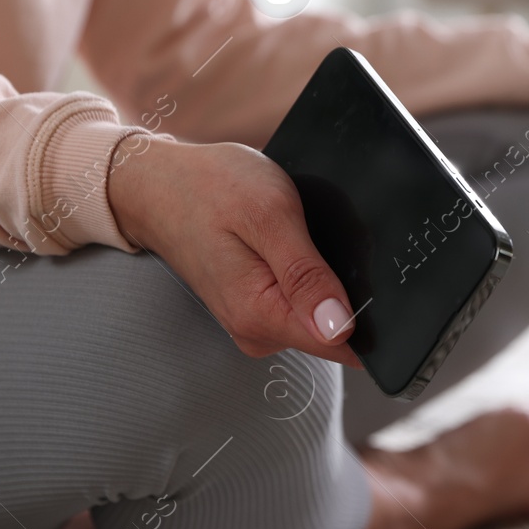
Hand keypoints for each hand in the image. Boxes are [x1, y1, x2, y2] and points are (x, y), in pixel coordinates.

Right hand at [108, 139, 359, 367]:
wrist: (157, 184)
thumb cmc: (208, 188)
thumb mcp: (267, 217)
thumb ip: (305, 275)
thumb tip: (341, 327)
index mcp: (259, 315)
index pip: (342, 344)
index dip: (371, 314)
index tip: (370, 278)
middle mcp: (256, 331)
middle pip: (336, 331)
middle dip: (346, 288)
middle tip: (321, 236)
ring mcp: (254, 322)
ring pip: (320, 316)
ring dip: (325, 279)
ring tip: (300, 234)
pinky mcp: (254, 308)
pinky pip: (300, 303)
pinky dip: (307, 275)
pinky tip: (292, 245)